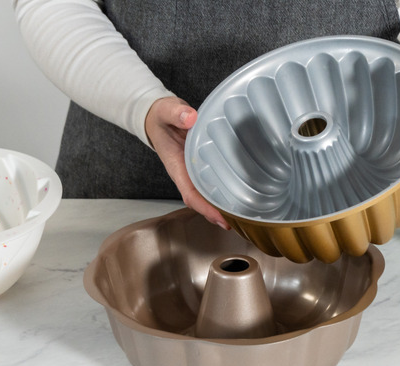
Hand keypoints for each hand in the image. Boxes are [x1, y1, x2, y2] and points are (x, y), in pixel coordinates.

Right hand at [145, 96, 229, 229]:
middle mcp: (185, 173)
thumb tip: (190, 118)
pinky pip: (211, 181)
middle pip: (201, 201)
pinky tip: (238, 192)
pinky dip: (223, 190)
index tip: (220, 218)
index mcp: (177, 166)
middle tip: (238, 222)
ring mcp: (192, 171)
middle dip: (217, 214)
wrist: (157, 117)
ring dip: (221, 205)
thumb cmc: (161, 117)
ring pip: (206, 194)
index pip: (190, 194)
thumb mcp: (166, 110)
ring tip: (242, 214)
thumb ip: (176, 113)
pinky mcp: (200, 165)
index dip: (205, 208)